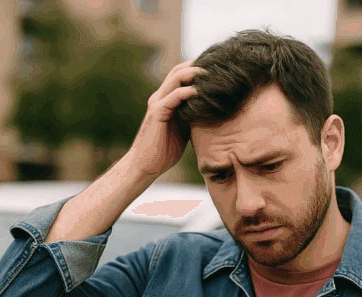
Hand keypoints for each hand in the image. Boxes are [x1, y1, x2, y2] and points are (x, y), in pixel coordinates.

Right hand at [126, 60, 204, 179]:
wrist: (145, 166)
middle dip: (197, 65)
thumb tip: (211, 111)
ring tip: (210, 73)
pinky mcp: (157, 112)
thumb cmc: (164, 151)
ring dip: (193, 73)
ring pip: (176, 78)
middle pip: (178, 71)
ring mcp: (157, 103)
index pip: (180, 76)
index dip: (196, 69)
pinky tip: (199, 91)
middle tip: (216, 65)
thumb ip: (191, 117)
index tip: (215, 69)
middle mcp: (160, 97)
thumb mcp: (183, 129)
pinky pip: (173, 96)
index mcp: (166, 100)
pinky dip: (187, 91)